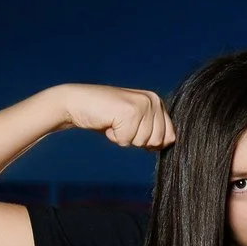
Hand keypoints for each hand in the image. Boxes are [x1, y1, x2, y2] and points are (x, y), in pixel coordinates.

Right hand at [47, 84, 174, 148]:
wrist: (77, 103)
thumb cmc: (106, 116)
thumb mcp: (136, 123)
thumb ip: (153, 131)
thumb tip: (166, 145)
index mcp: (158, 102)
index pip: (169, 138)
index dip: (149, 142)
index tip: (132, 128)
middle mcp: (153, 100)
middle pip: (156, 142)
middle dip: (135, 139)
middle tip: (120, 124)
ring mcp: (142, 104)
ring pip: (141, 142)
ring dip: (124, 137)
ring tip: (114, 122)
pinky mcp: (129, 111)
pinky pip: (126, 141)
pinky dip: (114, 137)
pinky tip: (107, 122)